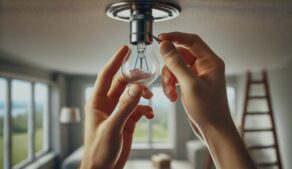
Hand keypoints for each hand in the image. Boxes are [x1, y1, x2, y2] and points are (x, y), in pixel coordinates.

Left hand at [81, 46, 153, 168]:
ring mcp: (117, 111)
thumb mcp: (113, 127)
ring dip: (142, 94)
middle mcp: (107, 104)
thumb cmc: (99, 151)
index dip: (115, 60)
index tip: (125, 49)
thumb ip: (125, 107)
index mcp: (97, 102)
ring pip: (132, 94)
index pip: (106, 75)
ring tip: (150, 98)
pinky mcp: (126, 120)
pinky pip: (138, 108)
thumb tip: (136, 88)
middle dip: (135, 79)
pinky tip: (149, 115)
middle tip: (148, 77)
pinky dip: (145, 108)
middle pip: (122, 83)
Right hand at [158, 32, 230, 133]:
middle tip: (166, 79)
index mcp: (211, 62)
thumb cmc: (208, 109)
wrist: (213, 129)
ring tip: (170, 92)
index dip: (175, 37)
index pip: (192, 41)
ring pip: (177, 67)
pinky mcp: (192, 84)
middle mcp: (206, 66)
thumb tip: (165, 45)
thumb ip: (176, 63)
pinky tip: (172, 97)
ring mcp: (198, 75)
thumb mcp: (189, 84)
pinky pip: (177, 77)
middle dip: (170, 67)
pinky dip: (171, 85)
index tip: (160, 38)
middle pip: (181, 55)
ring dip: (169, 78)